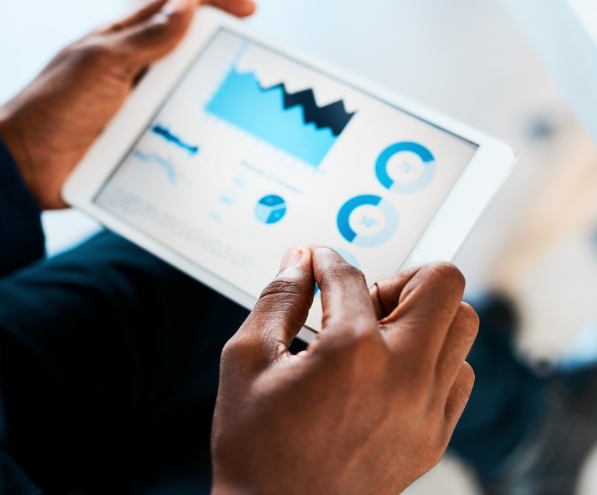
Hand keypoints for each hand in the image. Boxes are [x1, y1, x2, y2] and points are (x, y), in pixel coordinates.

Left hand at [0, 0, 255, 208]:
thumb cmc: (55, 106)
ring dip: (212, 96)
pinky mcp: (137, 139)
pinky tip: (219, 142)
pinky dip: (197, 134)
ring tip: (247, 108)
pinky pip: (175, 132)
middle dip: (222, 51)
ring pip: (185, 93)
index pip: (173, 6)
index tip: (250, 11)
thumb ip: (147, 38)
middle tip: (256, 64)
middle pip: (187, 50)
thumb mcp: (103, 65)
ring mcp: (136, 106)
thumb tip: (189, 1)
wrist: (25, 167)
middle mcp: (133, 69)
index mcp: (122, 40)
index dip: (212, 1)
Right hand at [211, 246, 477, 494]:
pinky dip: (433, 360)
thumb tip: (298, 261)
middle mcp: (403, 375)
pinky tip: (390, 372)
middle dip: (398, 276)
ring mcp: (426, 409)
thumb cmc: (257, 448)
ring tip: (377, 336)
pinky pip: (460, 376)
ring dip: (423, 317)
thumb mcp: (246, 360)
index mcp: (353, 351)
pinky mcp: (434, 437)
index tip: (316, 262)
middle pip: (441, 283)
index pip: (350, 275)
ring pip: (462, 327)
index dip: (325, 260)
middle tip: (362, 300)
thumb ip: (277, 299)